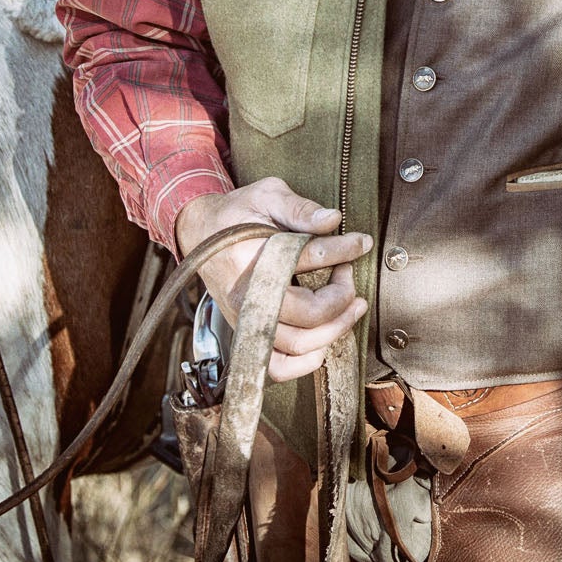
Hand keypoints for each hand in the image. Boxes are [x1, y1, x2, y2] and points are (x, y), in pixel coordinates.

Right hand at [174, 179, 370, 381]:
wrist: (199, 232)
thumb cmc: (236, 213)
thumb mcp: (267, 195)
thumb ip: (300, 208)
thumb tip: (333, 220)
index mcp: (252, 256)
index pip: (309, 257)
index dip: (344, 249)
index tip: (362, 242)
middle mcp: (247, 295)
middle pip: (307, 313)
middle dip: (341, 296)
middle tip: (349, 275)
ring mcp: (245, 319)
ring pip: (297, 344)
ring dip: (333, 329)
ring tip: (351, 307)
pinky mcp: (247, 333)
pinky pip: (276, 366)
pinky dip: (304, 363)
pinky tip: (324, 341)